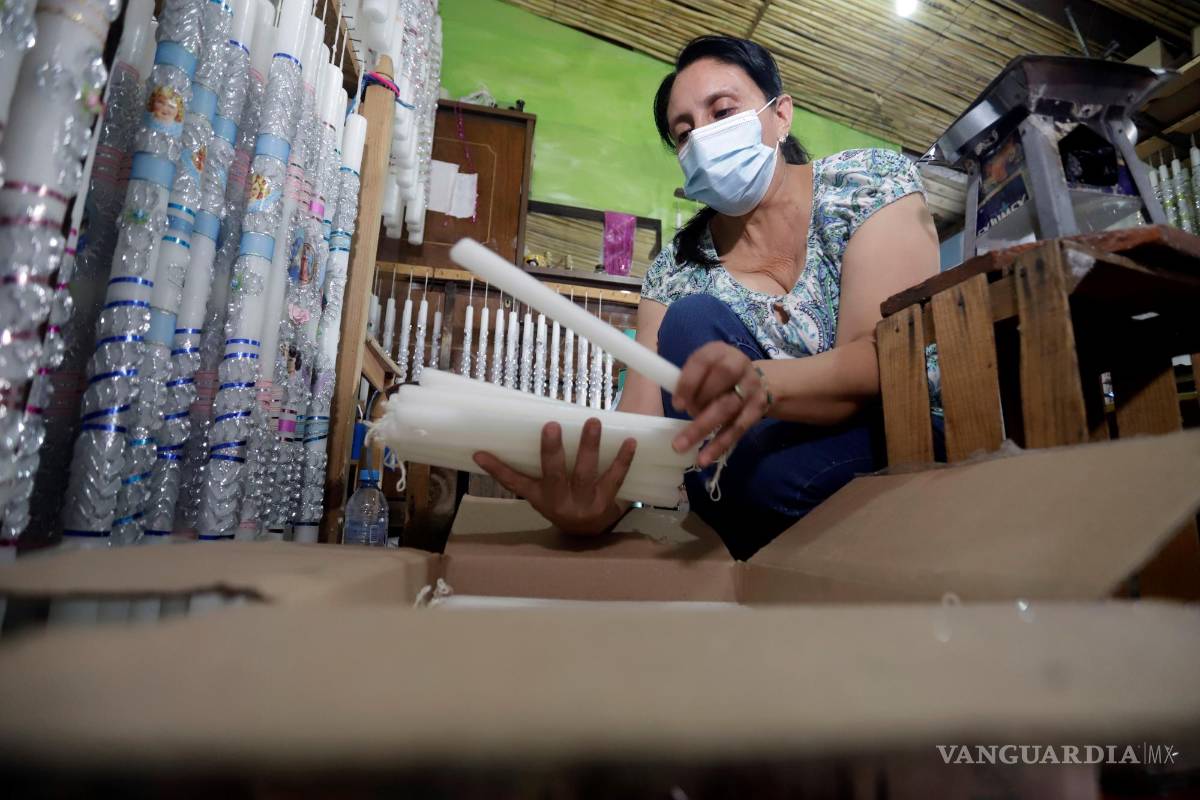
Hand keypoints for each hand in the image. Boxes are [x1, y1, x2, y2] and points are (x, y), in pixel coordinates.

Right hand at [473, 418, 636, 535]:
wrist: (589, 533)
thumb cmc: (562, 501)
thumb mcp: (540, 492)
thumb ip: (527, 471)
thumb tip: (495, 444)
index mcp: (539, 497)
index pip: (513, 482)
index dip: (496, 468)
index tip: (480, 453)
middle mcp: (559, 502)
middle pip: (554, 475)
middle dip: (551, 451)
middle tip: (551, 425)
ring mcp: (583, 503)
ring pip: (586, 474)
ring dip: (589, 447)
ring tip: (593, 422)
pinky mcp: (606, 502)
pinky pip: (615, 479)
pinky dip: (623, 460)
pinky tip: (630, 441)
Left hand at [670, 342, 770, 466]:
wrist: (764, 382)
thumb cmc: (721, 376)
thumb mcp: (707, 367)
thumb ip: (691, 380)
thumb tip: (677, 403)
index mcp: (719, 351)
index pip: (703, 361)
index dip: (688, 382)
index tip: (676, 403)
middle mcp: (738, 365)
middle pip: (720, 381)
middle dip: (698, 401)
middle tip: (683, 416)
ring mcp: (750, 387)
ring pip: (727, 408)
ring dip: (702, 428)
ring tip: (681, 446)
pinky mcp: (757, 409)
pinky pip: (737, 428)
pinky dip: (719, 445)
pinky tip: (704, 458)